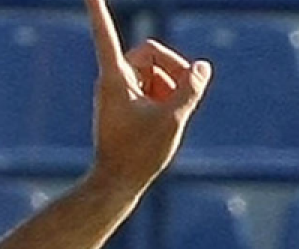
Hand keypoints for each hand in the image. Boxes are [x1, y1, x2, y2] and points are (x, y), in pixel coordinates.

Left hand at [85, 0, 211, 191]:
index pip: (105, 35)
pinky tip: (164, 120)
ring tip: (166, 116)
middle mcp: (112, 79)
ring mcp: (119, 90)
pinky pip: (154, 86)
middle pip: (153, 52)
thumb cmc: (138, 152)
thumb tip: (200, 66)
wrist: (117, 181)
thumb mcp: (173, 118)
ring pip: (156, 70)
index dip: (98, 11)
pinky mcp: (126, 101)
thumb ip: (190, 88)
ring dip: (170, 86)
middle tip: (180, 99)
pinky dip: (165, 96)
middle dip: (172, 69)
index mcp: (114, 78)